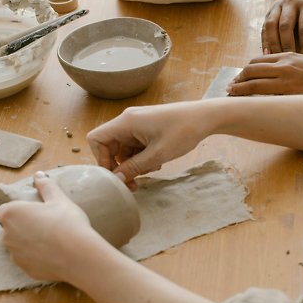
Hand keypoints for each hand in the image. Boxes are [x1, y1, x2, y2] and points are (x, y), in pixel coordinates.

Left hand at [0, 172, 110, 281]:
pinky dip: (36, 256)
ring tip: (52, 239)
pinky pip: (28, 259)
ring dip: (29, 241)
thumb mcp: (59, 199)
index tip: (36, 211)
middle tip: (47, 223)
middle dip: (24, 225)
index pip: (5, 209)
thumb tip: (38, 175)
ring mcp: (14, 254)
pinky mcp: (24, 269)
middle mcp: (6, 235)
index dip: (20, 209)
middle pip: (11, 227)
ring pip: (18, 245)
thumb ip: (46, 186)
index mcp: (12, 214)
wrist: (78, 255)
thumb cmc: (67, 222)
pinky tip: (54, 253)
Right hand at [87, 103, 208, 187]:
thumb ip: (135, 167)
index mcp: (126, 122)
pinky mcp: (147, 129)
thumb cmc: (183, 131)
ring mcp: (138, 124)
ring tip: (153, 169)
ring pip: (124, 149)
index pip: (96, 139)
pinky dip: (143, 157)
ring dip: (134, 163)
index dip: (101, 159)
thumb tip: (116, 179)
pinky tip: (157, 162)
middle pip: (109, 146)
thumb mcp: (158, 154)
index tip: (116, 174)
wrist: (205, 118)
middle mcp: (128, 120)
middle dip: (120, 166)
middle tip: (134, 183)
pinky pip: (136, 146)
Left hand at [227, 52, 302, 95]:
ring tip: (232, 95)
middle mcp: (285, 66)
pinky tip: (247, 105)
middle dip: (238, 79)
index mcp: (289, 56)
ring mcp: (287, 81)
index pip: (259, 60)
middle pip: (252, 70)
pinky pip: (265, 98)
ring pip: (254, 84)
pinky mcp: (289, 95)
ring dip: (239, 90)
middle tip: (231, 87)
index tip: (241, 77)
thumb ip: (291, 66)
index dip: (246, 70)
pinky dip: (253, 101)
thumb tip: (275, 74)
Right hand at [262, 0, 302, 54]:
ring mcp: (277, 6)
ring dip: (273, 43)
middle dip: (286, 45)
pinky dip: (265, 41)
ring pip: (271, 25)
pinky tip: (267, 53)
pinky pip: (264, 27)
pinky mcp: (269, 11)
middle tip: (289, 61)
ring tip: (277, 58)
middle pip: (285, 26)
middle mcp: (291, 3)